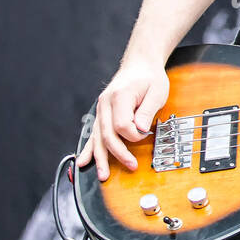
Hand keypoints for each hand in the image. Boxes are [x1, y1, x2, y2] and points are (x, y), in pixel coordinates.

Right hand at [76, 61, 170, 180]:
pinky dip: (89, 148)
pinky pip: (93, 134)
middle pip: (107, 134)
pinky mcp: (102, 114)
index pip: (121, 125)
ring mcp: (101, 109)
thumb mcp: (156, 92)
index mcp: (119, 97)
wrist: (140, 65)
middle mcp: (105, 104)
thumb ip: (147, 111)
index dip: (134, 134)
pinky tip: (83, 162)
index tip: (146, 133)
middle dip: (118, 153)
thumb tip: (140, 130)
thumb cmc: (150, 78)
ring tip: (102, 174)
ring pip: (97, 137)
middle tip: (131, 166)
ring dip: (100, 157)